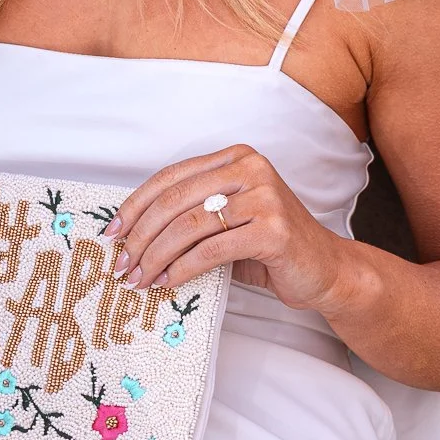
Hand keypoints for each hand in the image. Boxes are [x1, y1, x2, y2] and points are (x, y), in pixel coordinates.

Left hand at [105, 145, 362, 316]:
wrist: (327, 269)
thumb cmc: (270, 247)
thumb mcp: (226, 221)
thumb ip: (190, 216)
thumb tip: (131, 234)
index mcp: (234, 157)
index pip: (171, 177)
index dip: (136, 205)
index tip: (112, 232)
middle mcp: (249, 168)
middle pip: (175, 200)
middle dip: (141, 235)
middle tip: (121, 264)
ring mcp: (264, 195)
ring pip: (190, 225)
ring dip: (156, 255)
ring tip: (140, 278)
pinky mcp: (273, 228)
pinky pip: (213, 249)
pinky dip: (184, 268)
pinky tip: (169, 281)